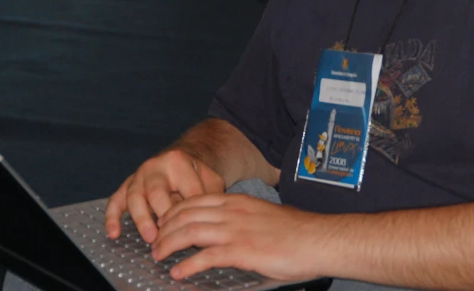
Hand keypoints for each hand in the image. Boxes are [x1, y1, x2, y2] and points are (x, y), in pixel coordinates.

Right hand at [105, 149, 224, 242]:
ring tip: (150, 238)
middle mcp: (155, 167)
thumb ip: (209, 197)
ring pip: (134, 196)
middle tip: (169, 234)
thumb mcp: (210, 180)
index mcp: (177, 161)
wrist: (180, 161)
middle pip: (156, 191)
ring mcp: (138, 176)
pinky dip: (112, 217)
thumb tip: (204, 219)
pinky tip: (114, 234)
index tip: (196, 227)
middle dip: (163, 213)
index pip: (186, 189)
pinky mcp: (126, 186)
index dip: (192, 209)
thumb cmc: (196, 176)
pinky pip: (115, 201)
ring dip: (141, 219)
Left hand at [151, 193, 326, 281]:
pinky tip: (178, 273)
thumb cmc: (298, 232)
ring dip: (169, 245)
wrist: (318, 239)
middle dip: (165, 228)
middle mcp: (233, 211)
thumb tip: (230, 235)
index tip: (164, 223)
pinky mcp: (242, 251)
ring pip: (190, 232)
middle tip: (156, 242)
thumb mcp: (264, 217)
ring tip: (159, 256)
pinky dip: (187, 265)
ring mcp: (236, 230)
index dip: (175, 211)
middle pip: (186, 214)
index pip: (196, 200)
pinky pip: (205, 257)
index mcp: (238, 201)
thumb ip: (244, 221)